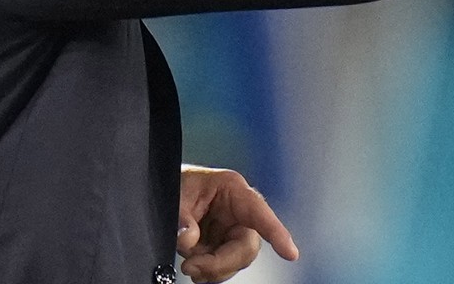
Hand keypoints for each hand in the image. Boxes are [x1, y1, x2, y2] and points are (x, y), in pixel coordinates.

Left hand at [176, 165, 298, 282]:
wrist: (163, 189)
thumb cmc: (178, 181)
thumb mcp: (175, 193)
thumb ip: (181, 217)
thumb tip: (189, 239)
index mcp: (232, 189)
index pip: (258, 210)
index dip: (276, 232)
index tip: (290, 253)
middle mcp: (237, 211)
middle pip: (246, 246)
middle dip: (221, 262)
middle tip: (192, 267)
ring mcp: (230, 230)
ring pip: (236, 260)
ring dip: (213, 269)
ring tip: (188, 265)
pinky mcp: (221, 246)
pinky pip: (224, 266)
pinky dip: (209, 272)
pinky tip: (194, 268)